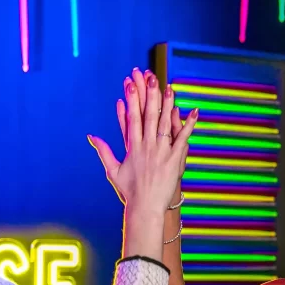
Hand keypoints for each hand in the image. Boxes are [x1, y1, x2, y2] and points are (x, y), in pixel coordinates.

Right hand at [88, 69, 196, 213]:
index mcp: (133, 147)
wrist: (145, 208)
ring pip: (165, 123)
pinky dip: (188, 125)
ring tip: (169, 87)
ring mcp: (161, 153)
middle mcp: (147, 147)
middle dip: (149, 94)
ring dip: (168, 104)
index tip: (130, 82)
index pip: (132, 117)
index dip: (131, 98)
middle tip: (150, 76)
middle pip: (148, 115)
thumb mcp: (113, 170)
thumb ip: (103, 151)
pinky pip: (183, 139)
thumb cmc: (129, 191)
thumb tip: (91, 136)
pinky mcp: (175, 160)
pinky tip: (194, 111)